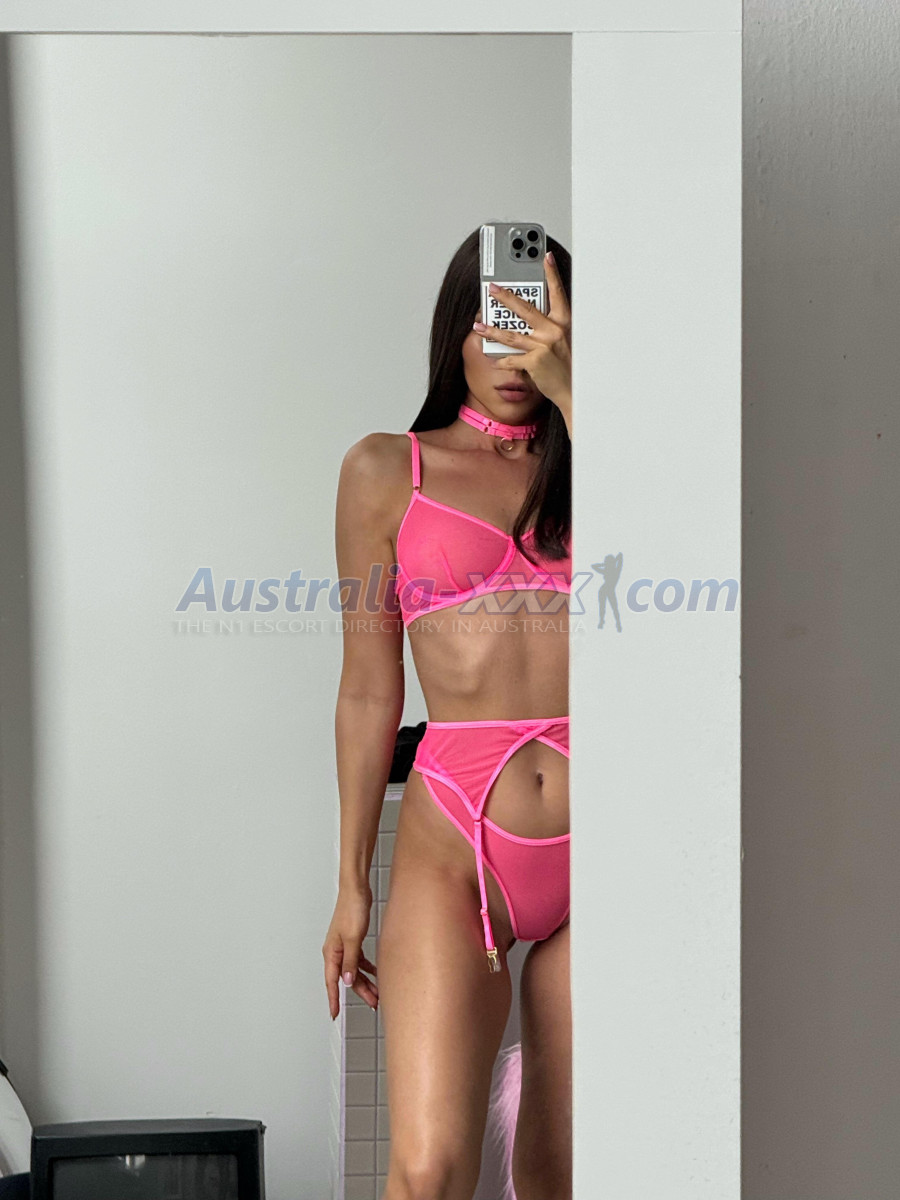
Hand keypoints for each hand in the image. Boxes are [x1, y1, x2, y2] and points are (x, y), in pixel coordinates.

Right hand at [322, 881, 378, 1018]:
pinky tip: (376, 973)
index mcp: (332, 952)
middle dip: (359, 992)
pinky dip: (367, 968)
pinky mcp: (353, 940)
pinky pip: (359, 960)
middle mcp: (336, 951)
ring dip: (365, 982)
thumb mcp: (353, 938)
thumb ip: (350, 961)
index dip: (333, 999)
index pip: (331, 981)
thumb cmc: (351, 909)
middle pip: (347, 978)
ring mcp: (344, 946)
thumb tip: (347, 981)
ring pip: (354, 971)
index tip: (334, 1014)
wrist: (357, 890)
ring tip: (377, 993)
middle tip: (372, 1004)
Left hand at [474, 251, 571, 427]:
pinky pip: (512, 358)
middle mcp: (554, 330)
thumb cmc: (570, 366)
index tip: (545, 256)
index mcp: (564, 322)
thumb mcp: (566, 340)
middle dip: (505, 297)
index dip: (551, 273)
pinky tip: (495, 360)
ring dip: (492, 331)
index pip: (558, 292)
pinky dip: (502, 361)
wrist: (574, 390)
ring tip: (479, 327)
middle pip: (525, 309)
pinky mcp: (535, 361)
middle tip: (492, 289)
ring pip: (512, 334)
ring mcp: (544, 345)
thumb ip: (550, 327)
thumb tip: (528, 319)